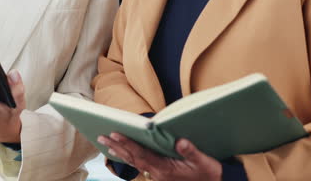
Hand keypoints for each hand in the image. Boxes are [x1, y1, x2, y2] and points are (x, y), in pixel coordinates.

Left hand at [98, 133, 221, 180]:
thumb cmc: (208, 172)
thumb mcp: (203, 161)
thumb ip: (190, 152)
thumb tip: (180, 141)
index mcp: (165, 169)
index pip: (141, 154)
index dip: (127, 143)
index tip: (115, 134)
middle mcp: (157, 173)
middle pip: (133, 159)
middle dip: (117, 147)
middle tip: (101, 136)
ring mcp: (157, 175)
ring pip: (134, 163)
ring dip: (120, 153)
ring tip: (106, 144)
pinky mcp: (160, 175)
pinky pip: (141, 166)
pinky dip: (130, 158)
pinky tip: (124, 154)